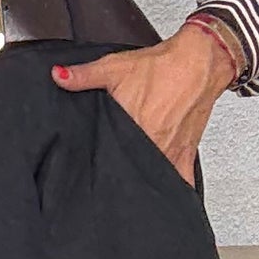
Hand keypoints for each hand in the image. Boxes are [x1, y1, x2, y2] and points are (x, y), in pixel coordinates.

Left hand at [50, 22, 236, 183]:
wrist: (200, 62)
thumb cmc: (162, 66)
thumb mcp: (115, 66)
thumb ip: (84, 75)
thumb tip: (58, 76)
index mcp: (131, 127)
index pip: (108, 156)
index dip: (97, 165)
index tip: (91, 171)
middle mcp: (152, 143)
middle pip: (129, 169)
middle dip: (118, 172)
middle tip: (108, 177)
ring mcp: (170, 151)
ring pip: (152, 178)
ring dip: (140, 179)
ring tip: (130, 184)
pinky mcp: (186, 152)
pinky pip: (181, 180)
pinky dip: (172, 187)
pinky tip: (162, 196)